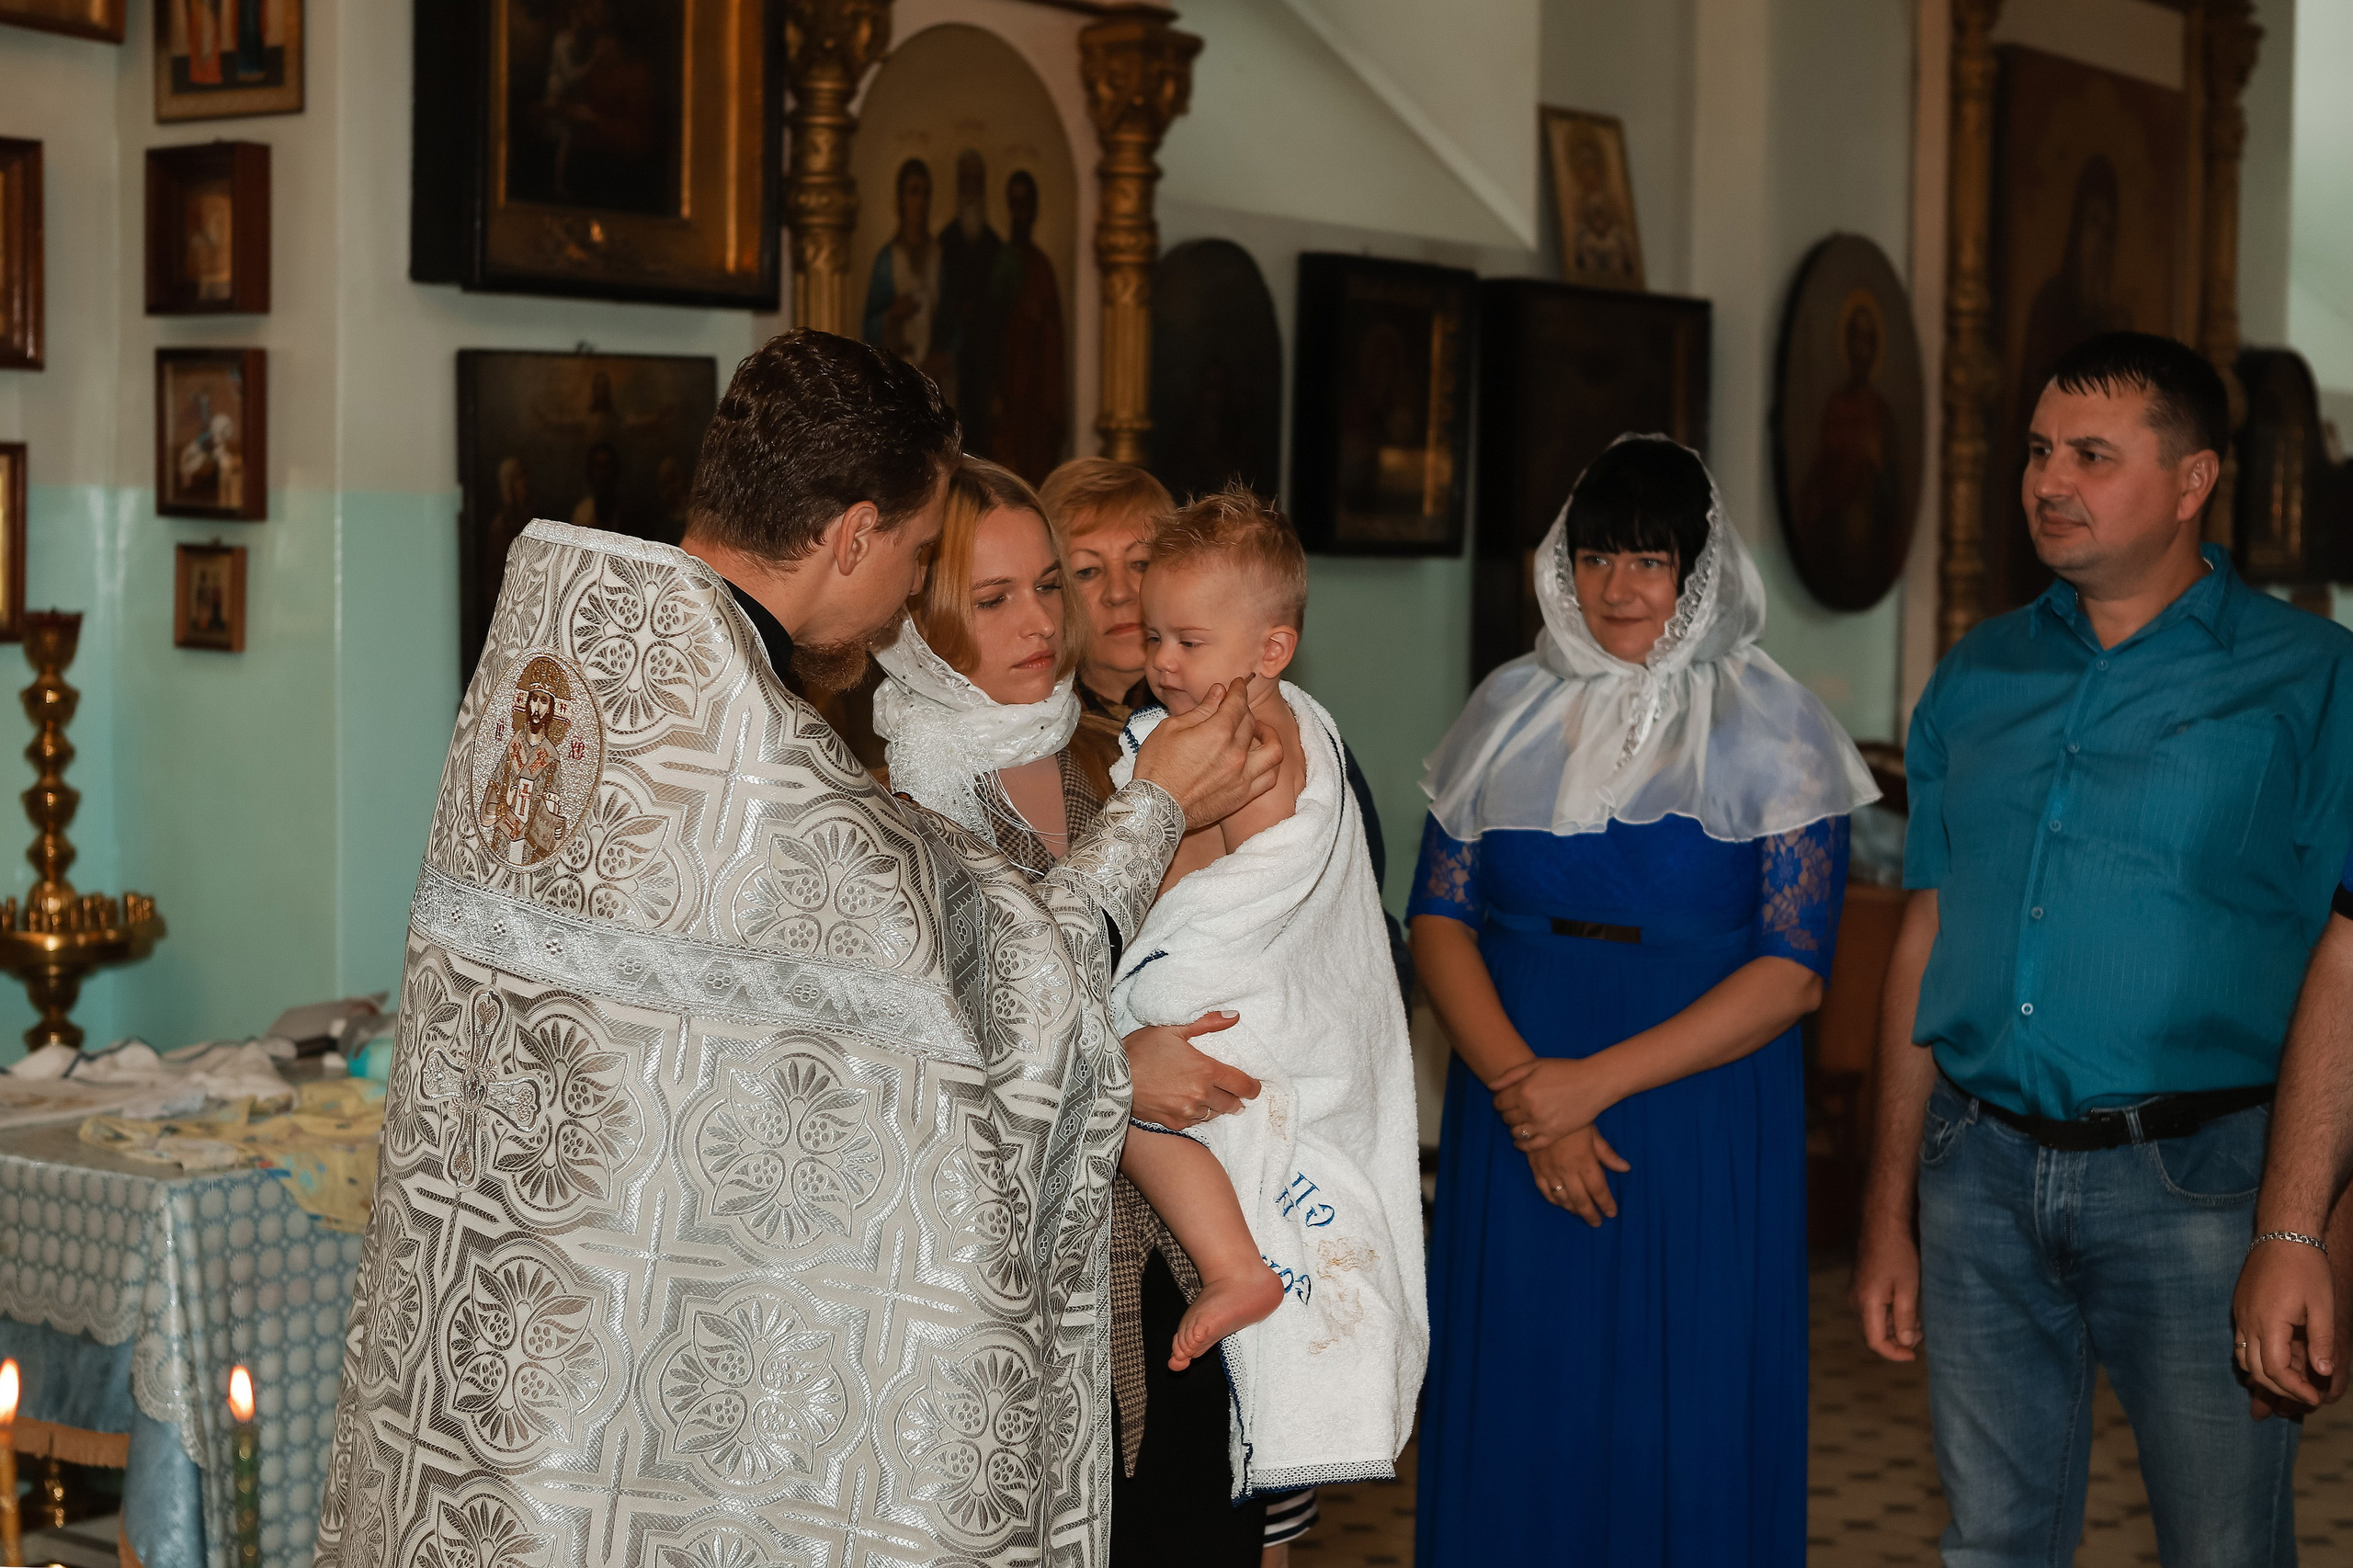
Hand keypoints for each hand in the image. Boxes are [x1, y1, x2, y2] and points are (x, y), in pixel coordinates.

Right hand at [1125, 1012, 1261, 1129]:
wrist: (1111, 1077)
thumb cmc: (1141, 1049)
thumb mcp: (1173, 1029)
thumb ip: (1207, 1023)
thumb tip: (1235, 1016)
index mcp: (1205, 1070)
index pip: (1242, 1084)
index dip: (1253, 1087)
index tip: (1255, 1087)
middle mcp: (1201, 1094)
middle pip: (1232, 1103)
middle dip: (1235, 1097)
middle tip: (1232, 1092)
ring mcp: (1188, 1111)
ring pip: (1215, 1114)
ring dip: (1216, 1107)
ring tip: (1210, 1097)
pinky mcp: (1174, 1123)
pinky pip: (1196, 1122)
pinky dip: (1197, 1114)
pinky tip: (1190, 1104)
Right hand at [1132, 675, 1282, 830]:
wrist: (1155, 808)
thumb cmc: (1157, 767)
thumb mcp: (1170, 729)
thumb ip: (1200, 710)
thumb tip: (1219, 692)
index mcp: (1217, 732)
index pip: (1237, 703)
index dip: (1239, 689)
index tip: (1238, 684)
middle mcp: (1235, 753)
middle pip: (1251, 722)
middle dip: (1243, 709)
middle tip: (1234, 707)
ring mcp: (1243, 776)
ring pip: (1273, 748)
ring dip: (1268, 734)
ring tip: (1258, 731)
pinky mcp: (1244, 795)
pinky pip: (1271, 776)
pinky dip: (1271, 763)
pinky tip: (1261, 757)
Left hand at [1489, 1057, 1612, 1150]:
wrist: (1594, 1083)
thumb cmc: (1565, 1070)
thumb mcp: (1535, 1065)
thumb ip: (1510, 1075)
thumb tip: (1491, 1087)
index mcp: (1523, 1091)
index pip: (1498, 1103)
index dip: (1499, 1100)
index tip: (1504, 1099)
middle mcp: (1530, 1110)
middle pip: (1506, 1117)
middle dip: (1507, 1112)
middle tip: (1515, 1108)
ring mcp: (1542, 1125)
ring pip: (1516, 1132)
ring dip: (1514, 1127)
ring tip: (1521, 1120)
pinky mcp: (1554, 1135)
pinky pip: (1531, 1146)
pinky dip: (1522, 1145)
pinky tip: (1520, 1140)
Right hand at [1528, 1128, 1629, 1225]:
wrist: (1540, 1110)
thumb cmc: (1571, 1119)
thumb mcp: (1593, 1133)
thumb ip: (1607, 1154)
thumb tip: (1625, 1168)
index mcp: (1584, 1162)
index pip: (1598, 1189)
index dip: (1606, 1203)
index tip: (1611, 1213)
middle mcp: (1567, 1171)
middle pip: (1580, 1200)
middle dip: (1590, 1214)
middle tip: (1597, 1222)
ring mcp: (1550, 1171)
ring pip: (1562, 1199)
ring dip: (1572, 1209)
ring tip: (1580, 1213)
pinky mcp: (1536, 1169)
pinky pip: (1545, 1191)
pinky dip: (1554, 1200)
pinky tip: (1560, 1202)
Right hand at [1852, 1212, 1923, 1361]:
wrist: (1882, 1224)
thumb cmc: (1898, 1254)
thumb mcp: (1908, 1288)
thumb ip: (1906, 1318)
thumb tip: (1907, 1343)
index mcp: (1866, 1304)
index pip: (1875, 1343)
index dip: (1895, 1354)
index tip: (1914, 1356)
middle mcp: (1855, 1302)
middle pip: (1872, 1335)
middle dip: (1896, 1341)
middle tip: (1921, 1336)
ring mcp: (1855, 1293)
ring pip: (1873, 1323)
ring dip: (1894, 1328)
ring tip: (1918, 1322)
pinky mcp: (1859, 1287)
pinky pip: (1872, 1311)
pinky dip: (1889, 1316)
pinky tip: (1907, 1308)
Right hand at [2235, 1237, 2338, 1410]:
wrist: (2283, 1235)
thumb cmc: (2307, 1269)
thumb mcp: (2322, 1306)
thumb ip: (2322, 1341)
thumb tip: (2323, 1372)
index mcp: (2269, 1323)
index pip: (2275, 1370)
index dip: (2295, 1388)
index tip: (2315, 1396)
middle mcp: (2248, 1321)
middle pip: (2255, 1369)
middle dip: (2280, 1388)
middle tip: (2306, 1393)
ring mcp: (2241, 1314)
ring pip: (2243, 1357)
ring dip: (2265, 1374)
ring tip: (2292, 1376)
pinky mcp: (2240, 1307)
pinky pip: (2243, 1342)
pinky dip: (2258, 1356)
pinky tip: (2279, 1354)